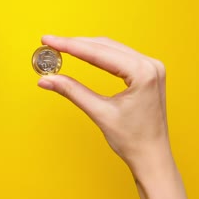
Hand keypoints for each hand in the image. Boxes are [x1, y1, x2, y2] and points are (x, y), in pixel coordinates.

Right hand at [37, 36, 189, 198]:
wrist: (152, 157)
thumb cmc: (133, 140)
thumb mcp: (99, 113)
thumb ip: (72, 91)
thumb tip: (47, 79)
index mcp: (143, 73)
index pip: (99, 53)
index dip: (70, 45)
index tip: (49, 40)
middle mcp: (150, 65)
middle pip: (105, 46)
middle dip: (75, 44)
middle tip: (50, 43)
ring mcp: (151, 67)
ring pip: (111, 48)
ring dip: (85, 47)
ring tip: (61, 47)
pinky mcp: (147, 73)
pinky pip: (119, 56)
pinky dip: (98, 54)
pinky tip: (82, 53)